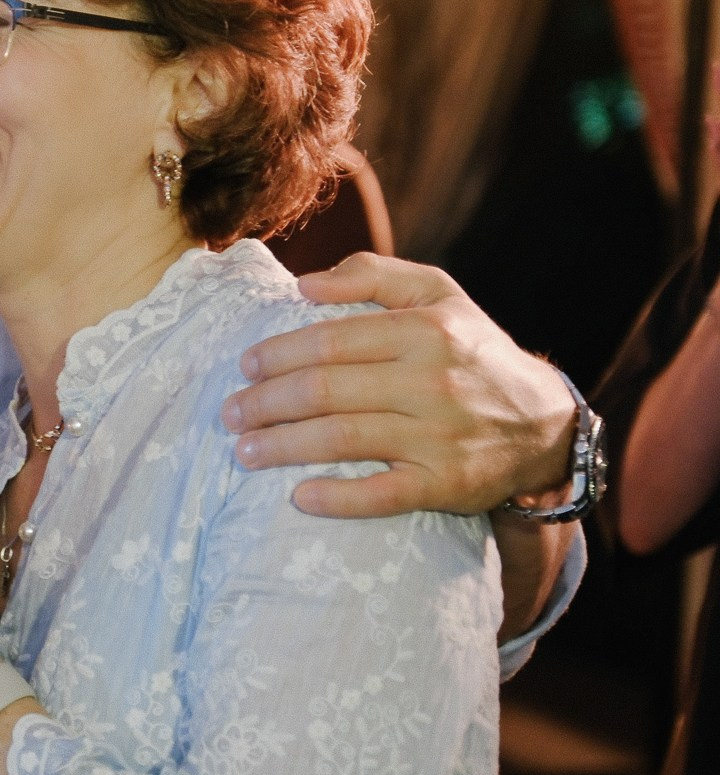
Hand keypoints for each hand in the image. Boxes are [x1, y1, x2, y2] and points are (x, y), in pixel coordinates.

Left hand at [223, 253, 574, 516]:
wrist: (544, 423)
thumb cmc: (472, 351)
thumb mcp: (437, 294)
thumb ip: (372, 276)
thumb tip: (305, 284)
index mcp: (425, 330)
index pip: (330, 341)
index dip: (277, 355)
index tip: (244, 367)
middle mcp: (433, 381)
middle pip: (326, 391)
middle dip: (265, 404)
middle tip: (229, 414)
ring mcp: (440, 436)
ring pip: (342, 440)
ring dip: (282, 447)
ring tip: (243, 452)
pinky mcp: (447, 484)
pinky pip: (382, 495)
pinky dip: (337, 498)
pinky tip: (298, 496)